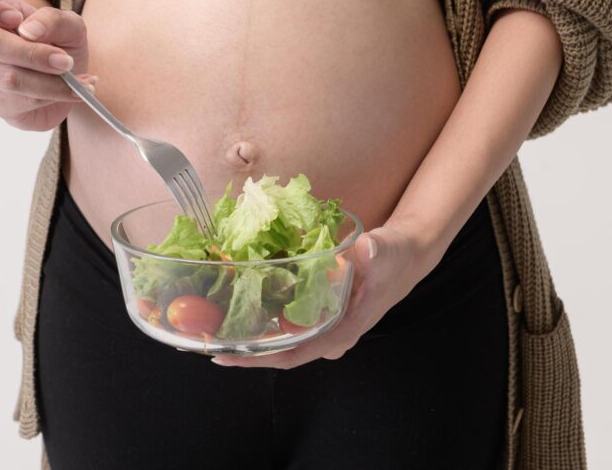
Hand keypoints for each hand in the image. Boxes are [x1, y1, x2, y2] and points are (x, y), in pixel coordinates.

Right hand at [0, 0, 96, 131]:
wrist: (72, 80)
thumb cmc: (62, 44)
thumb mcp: (69, 24)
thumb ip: (52, 19)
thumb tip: (29, 30)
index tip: (16, 18)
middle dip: (33, 53)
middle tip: (66, 60)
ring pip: (11, 77)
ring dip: (52, 80)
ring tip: (79, 78)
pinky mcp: (1, 104)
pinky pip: (26, 100)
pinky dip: (59, 95)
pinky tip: (76, 90)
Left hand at [211, 221, 432, 368]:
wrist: (406, 255)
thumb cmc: (396, 258)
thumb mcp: (388, 252)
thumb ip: (378, 253)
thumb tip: (367, 251)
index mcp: (342, 330)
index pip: (293, 355)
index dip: (257, 359)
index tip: (224, 358)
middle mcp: (330, 335)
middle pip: (279, 351)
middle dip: (243, 348)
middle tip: (204, 337)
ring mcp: (325, 326)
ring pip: (281, 338)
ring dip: (250, 332)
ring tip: (212, 322)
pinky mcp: (321, 313)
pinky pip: (287, 321)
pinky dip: (263, 314)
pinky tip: (240, 301)